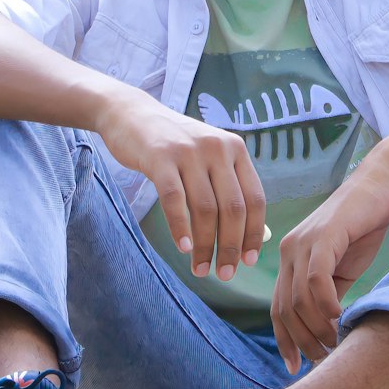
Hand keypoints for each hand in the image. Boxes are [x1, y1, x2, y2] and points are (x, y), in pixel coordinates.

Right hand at [95, 88, 265, 281]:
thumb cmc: (174, 146)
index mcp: (235, 149)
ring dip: (205, 245)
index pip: (255, 199)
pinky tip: (183, 247)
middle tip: (225, 274)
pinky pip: (175, 200)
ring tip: (200, 268)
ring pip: (206, 209)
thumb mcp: (208, 158)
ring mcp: (189, 151)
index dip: (255, 234)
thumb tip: (251, 238)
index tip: (249, 261)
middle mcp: (217, 148)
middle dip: (231, 247)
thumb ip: (227, 189)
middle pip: (233, 208)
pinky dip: (180, 228)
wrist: (133, 115)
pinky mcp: (161, 157)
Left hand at [272, 155, 388, 373]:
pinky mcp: (325, 235)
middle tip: (323, 358)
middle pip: (285, 308)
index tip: (295, 366)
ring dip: (317, 327)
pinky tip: (340, 315)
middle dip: (302, 341)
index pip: (278, 309)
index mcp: (289, 260)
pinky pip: (316, 278)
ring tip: (334, 342)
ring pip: (299, 297)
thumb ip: (327, 295)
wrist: (379, 187)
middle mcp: (289, 251)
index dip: (284, 340)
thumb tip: (324, 332)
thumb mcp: (340, 269)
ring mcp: (304, 242)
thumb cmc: (362, 228)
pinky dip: (326, 303)